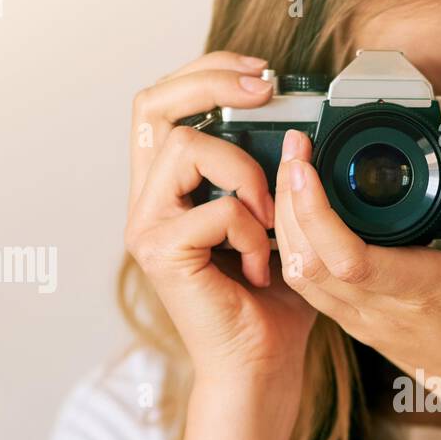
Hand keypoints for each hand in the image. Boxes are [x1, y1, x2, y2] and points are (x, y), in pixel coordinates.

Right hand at [124, 52, 315, 392]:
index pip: (163, 104)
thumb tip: (294, 126)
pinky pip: (215, 209)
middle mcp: (147, 202)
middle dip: (212, 82)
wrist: (263, 366)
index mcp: (170, 188)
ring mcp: (147, 227)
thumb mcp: (279, 221)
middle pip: (152, 104)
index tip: (261, 73)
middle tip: (266, 88)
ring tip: (270, 221)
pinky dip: (252, 230)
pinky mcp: (160, 253)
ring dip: (245, 174)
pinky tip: (263, 264)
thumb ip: (275, 175)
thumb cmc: (272, 302)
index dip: (205, 73)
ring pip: (186, 147)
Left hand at [272, 131, 440, 417]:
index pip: (348, 257)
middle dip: (289, 199)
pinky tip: (303, 210)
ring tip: (296, 170)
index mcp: (425, 290)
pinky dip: (295, 244)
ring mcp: (364, 322)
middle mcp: (383, 310)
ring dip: (285, 221)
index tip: (305, 164)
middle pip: (306, 259)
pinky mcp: (357, 324)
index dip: (314, 210)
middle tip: (297, 147)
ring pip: (297, 274)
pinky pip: (308, 285)